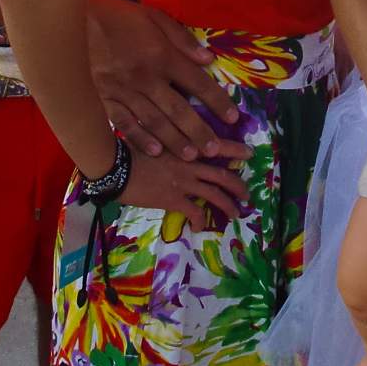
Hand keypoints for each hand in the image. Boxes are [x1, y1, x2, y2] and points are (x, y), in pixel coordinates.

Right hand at [84, 0, 248, 163]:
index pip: (197, 83)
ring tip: (192, 156)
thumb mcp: (153, 16)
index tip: (233, 117)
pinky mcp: (104, 99)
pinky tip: (156, 152)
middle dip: (199, 130)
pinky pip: (125, 123)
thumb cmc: (116, 17)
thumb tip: (207, 60)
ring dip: (175, 140)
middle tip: (215, 149)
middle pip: (178, 109)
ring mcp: (123, 91)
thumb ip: (181, 39)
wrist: (71, 21)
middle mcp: (146, 78)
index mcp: (161, 55)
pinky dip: (141, 139)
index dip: (217, 101)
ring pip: (154, 121)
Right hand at [119, 150, 248, 226]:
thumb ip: (171, 142)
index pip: (217, 146)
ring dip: (228, 205)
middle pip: (222, 175)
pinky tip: (200, 227)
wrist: (117, 167)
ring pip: (215, 195)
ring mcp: (183, 183)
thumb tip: (178, 146)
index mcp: (186, 146)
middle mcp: (190, 164)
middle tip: (246, 194)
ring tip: (236, 213)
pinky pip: (194, 212)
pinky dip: (201, 221)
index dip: (236, 150)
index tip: (249, 154)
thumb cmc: (130, 149)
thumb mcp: (155, 138)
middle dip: (238, 185)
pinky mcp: (174, 200)